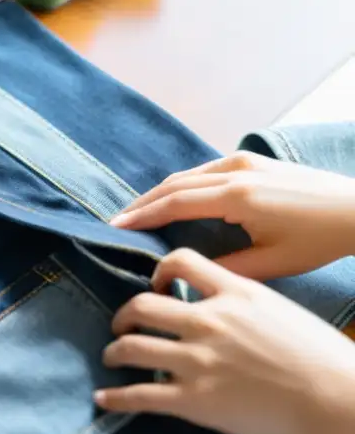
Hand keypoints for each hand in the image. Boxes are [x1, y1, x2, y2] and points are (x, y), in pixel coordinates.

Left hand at [94, 249, 354, 433]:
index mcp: (233, 293)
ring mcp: (196, 360)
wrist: (335, 400)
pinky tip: (102, 399)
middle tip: (120, 324)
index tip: (153, 284)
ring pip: (131, 347)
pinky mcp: (192, 400)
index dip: (157, 270)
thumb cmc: (321, 357)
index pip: (180, 260)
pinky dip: (115, 398)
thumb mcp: (279, 309)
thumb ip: (242, 301)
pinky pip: (140, 395)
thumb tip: (220, 302)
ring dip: (114, 351)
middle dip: (124, 314)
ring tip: (111, 356)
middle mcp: (207, 321)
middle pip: (142, 304)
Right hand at [111, 152, 354, 279]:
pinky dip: (182, 184)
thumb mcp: (272, 263)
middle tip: (116, 220)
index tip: (115, 227)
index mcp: (237, 198)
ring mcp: (243, 162)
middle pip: (173, 185)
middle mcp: (234, 172)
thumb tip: (190, 272)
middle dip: (142, 203)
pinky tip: (173, 198)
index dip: (142, 216)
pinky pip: (204, 170)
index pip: (174, 203)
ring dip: (159, 192)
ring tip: (137, 211)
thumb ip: (227, 267)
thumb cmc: (319, 241)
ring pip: (187, 175)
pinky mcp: (252, 161)